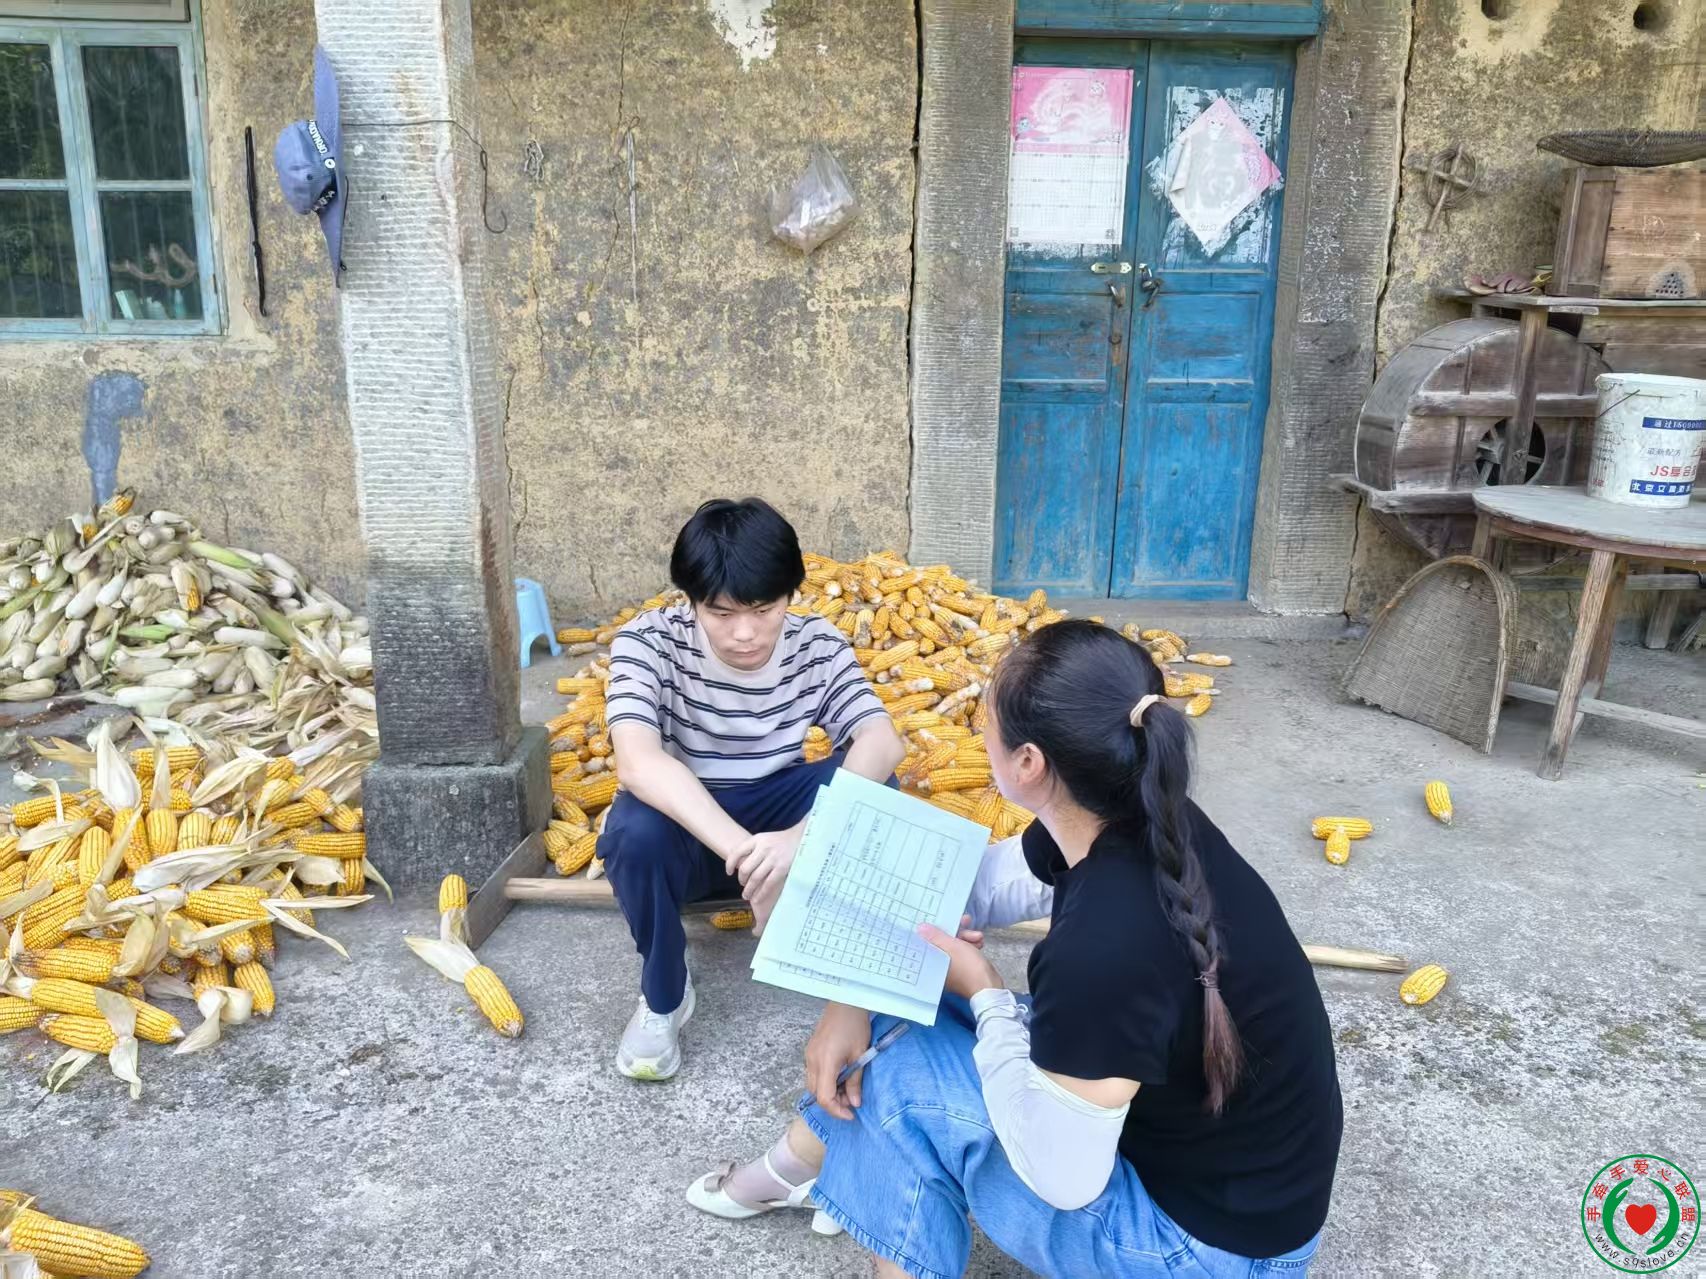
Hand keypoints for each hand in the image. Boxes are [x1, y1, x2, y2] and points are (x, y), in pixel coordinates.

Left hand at [725, 821, 804, 906]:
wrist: (802, 838)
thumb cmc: (781, 841)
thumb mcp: (765, 839)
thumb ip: (753, 849)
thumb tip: (737, 865)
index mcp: (757, 839)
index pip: (737, 852)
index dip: (730, 864)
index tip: (729, 872)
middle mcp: (764, 848)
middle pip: (745, 868)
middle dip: (741, 879)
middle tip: (742, 885)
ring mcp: (773, 859)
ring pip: (755, 878)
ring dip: (748, 889)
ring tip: (746, 895)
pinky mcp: (782, 868)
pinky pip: (768, 884)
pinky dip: (761, 893)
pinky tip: (757, 899)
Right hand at [805, 1002, 871, 1120]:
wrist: (846, 1002)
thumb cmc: (855, 1025)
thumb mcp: (859, 1054)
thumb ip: (855, 1081)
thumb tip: (854, 1103)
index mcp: (825, 1062)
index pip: (824, 1097)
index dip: (836, 1110)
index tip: (850, 1114)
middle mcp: (812, 1060)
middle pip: (815, 1094)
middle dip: (833, 1103)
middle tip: (851, 1101)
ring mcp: (809, 1055)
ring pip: (813, 1084)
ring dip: (828, 1092)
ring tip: (847, 1088)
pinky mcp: (810, 1050)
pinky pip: (813, 1073)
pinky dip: (825, 1081)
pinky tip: (840, 1077)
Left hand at [919, 916, 1002, 999]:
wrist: (989, 985)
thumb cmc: (969, 967)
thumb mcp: (952, 947)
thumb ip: (936, 936)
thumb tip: (920, 928)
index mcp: (932, 963)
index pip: (929, 941)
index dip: (936, 928)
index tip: (943, 919)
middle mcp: (939, 966)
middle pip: (944, 941)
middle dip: (958, 931)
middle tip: (966, 921)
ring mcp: (951, 968)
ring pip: (955, 945)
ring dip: (967, 937)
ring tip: (979, 936)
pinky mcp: (963, 968)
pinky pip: (963, 952)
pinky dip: (971, 945)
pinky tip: (980, 942)